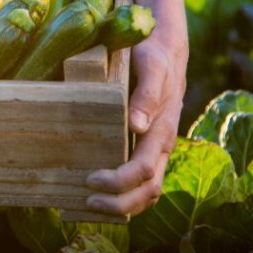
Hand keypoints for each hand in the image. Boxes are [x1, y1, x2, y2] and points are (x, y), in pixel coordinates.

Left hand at [85, 27, 188, 216]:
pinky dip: (126, 194)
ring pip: (148, 190)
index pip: (144, 169)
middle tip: (86, 203)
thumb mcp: (151, 66)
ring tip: (89, 205)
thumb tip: (137, 125)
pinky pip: (143, 179)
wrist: (166, 47)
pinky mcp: (148, 146)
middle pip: (148, 189)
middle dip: (119, 203)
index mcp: (163, 129)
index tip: (90, 179)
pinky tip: (101, 195)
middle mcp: (162, 144)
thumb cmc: (154, 54)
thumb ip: (146, 94)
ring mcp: (157, 147)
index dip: (119, 181)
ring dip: (122, 204)